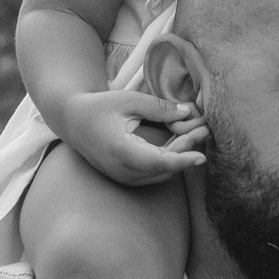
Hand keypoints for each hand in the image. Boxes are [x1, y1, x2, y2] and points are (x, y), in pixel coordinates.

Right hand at [58, 87, 207, 185]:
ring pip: (161, 171)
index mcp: (121, 151)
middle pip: (164, 166)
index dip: (181, 161)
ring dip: (179, 153)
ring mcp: (124, 177)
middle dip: (186, 148)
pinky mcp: (126, 177)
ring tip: (196, 131)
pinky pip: (153, 172)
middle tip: (204, 128)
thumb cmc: (100, 107)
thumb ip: (159, 107)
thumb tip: (188, 112)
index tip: (201, 156)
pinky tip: (180, 140)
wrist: (74, 121)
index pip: (157, 162)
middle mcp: (122, 170)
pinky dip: (168, 158)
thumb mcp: (129, 100)